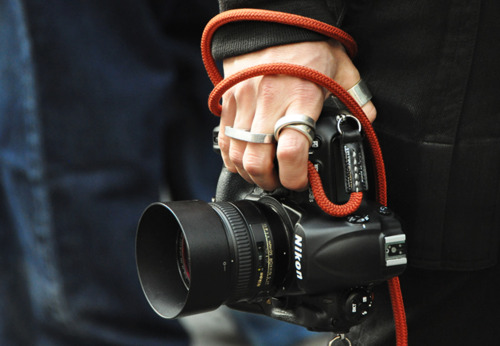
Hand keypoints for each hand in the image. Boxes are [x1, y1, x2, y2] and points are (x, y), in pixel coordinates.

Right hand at [218, 40, 375, 190]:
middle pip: (257, 161)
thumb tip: (367, 119)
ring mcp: (244, 102)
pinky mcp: (229, 100)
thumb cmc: (308, 42)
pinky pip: (224, 139)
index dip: (295, 176)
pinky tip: (244, 159)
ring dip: (249, 173)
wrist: (275, 21)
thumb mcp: (340, 68)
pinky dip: (232, 156)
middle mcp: (268, 103)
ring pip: (237, 155)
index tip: (302, 181)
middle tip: (280, 181)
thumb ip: (355, 96)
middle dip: (269, 181)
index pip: (291, 151)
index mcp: (300, 98)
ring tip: (263, 173)